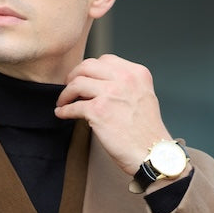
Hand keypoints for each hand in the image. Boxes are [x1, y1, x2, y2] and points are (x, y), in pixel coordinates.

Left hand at [54, 54, 171, 175]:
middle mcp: (125, 79)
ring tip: (63, 102)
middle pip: (88, 66)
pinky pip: (73, 106)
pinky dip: (64, 110)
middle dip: (74, 75)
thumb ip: (126, 85)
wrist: (152, 152)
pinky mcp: (98, 110)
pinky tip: (62, 114)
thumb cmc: (147, 132)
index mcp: (137, 73)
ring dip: (66, 93)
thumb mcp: (143, 96)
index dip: (90, 69)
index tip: (83, 77)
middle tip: (68, 86)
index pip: (106, 60)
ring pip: (77, 83)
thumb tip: (100, 85)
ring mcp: (111, 93)